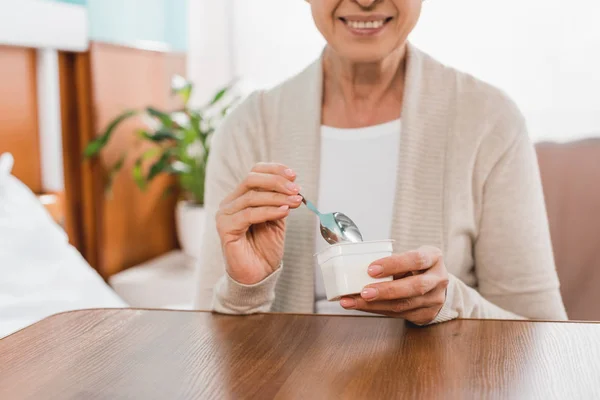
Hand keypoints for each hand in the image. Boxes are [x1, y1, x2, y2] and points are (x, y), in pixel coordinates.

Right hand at [216, 162, 302, 284]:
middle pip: (251, 179)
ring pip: (252, 196)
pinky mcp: (225, 229)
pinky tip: (284, 212)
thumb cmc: (265, 249)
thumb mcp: (277, 219)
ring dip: (277, 197)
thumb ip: (280, 201)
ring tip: (295, 202)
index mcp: (241, 197)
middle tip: (296, 189)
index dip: (274, 170)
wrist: (258, 275)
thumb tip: (293, 184)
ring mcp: (225, 215)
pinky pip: (249, 214)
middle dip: (277, 182)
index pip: (255, 173)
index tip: (294, 175)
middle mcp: (230, 203)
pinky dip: (269, 211)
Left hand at [340, 246, 448, 324]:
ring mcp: (435, 299)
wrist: (435, 283)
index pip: (416, 259)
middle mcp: (438, 279)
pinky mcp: (427, 314)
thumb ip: (392, 261)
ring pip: (404, 305)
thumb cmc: (416, 265)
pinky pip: (399, 315)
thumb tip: (357, 266)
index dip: (393, 264)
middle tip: (363, 292)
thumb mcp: (409, 256)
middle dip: (386, 291)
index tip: (371, 269)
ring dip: (375, 305)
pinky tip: (363, 307)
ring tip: (353, 302)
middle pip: (414, 287)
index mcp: (434, 257)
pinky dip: (378, 310)